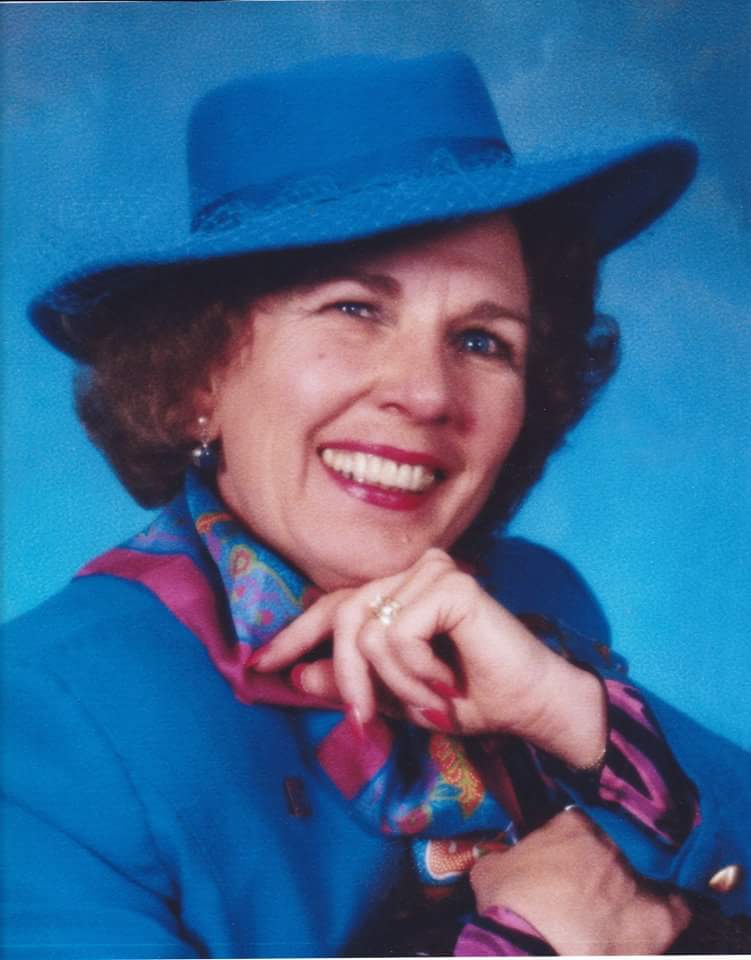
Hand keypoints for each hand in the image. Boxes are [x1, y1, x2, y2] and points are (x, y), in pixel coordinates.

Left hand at [253, 549, 605, 764]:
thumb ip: (351, 683)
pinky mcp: (449, 583)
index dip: (295, 635)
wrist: (532, 707)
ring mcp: (431, 572)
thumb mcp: (396, 697)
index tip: (261, 664)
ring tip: (430, 703)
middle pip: (343, 615)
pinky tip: (445, 685)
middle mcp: (412, 572)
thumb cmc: (471, 699)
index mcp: (398, 593)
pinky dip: (412, 673)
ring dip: (392, 683)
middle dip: (346, 676)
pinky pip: (396, 633)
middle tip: (364, 720)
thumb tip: (295, 676)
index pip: (334, 606)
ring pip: (367, 629)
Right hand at [469, 809, 691, 954]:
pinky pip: (678, 909)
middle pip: (621, 849)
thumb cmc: (505, 907)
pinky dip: (671, 914)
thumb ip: (507, 857)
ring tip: (624, 909)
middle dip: (613, 866)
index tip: (575, 867)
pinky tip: (654, 925)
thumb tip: (507, 864)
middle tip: (597, 890)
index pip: (587, 826)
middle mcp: (613, 841)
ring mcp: (638, 877)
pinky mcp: (658, 918)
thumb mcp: (491, 870)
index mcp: (573, 823)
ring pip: (652, 874)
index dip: (582, 848)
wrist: (526, 948)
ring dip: (641, 887)